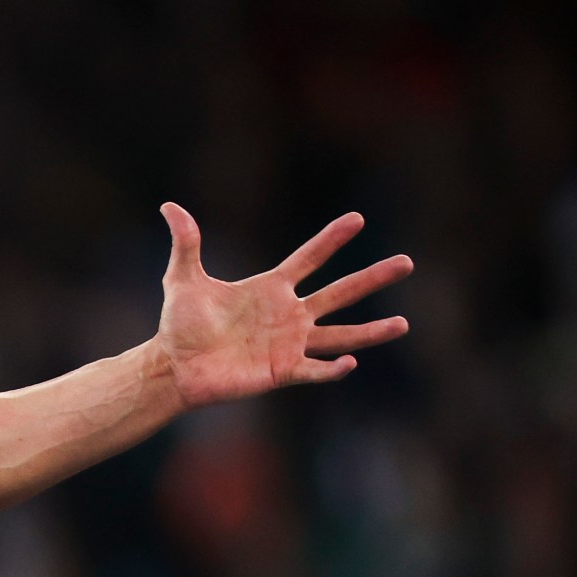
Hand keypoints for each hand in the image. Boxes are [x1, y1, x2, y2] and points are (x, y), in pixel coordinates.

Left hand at [153, 203, 412, 408]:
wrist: (174, 366)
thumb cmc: (179, 325)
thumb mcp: (182, 280)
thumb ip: (186, 244)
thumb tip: (170, 205)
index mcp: (271, 289)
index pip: (309, 258)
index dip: (331, 240)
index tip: (357, 219)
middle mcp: (288, 315)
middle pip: (340, 292)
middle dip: (372, 278)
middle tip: (407, 262)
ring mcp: (289, 343)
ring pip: (341, 336)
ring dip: (371, 332)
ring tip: (403, 324)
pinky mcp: (282, 371)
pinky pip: (314, 370)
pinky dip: (332, 369)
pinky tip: (350, 363)